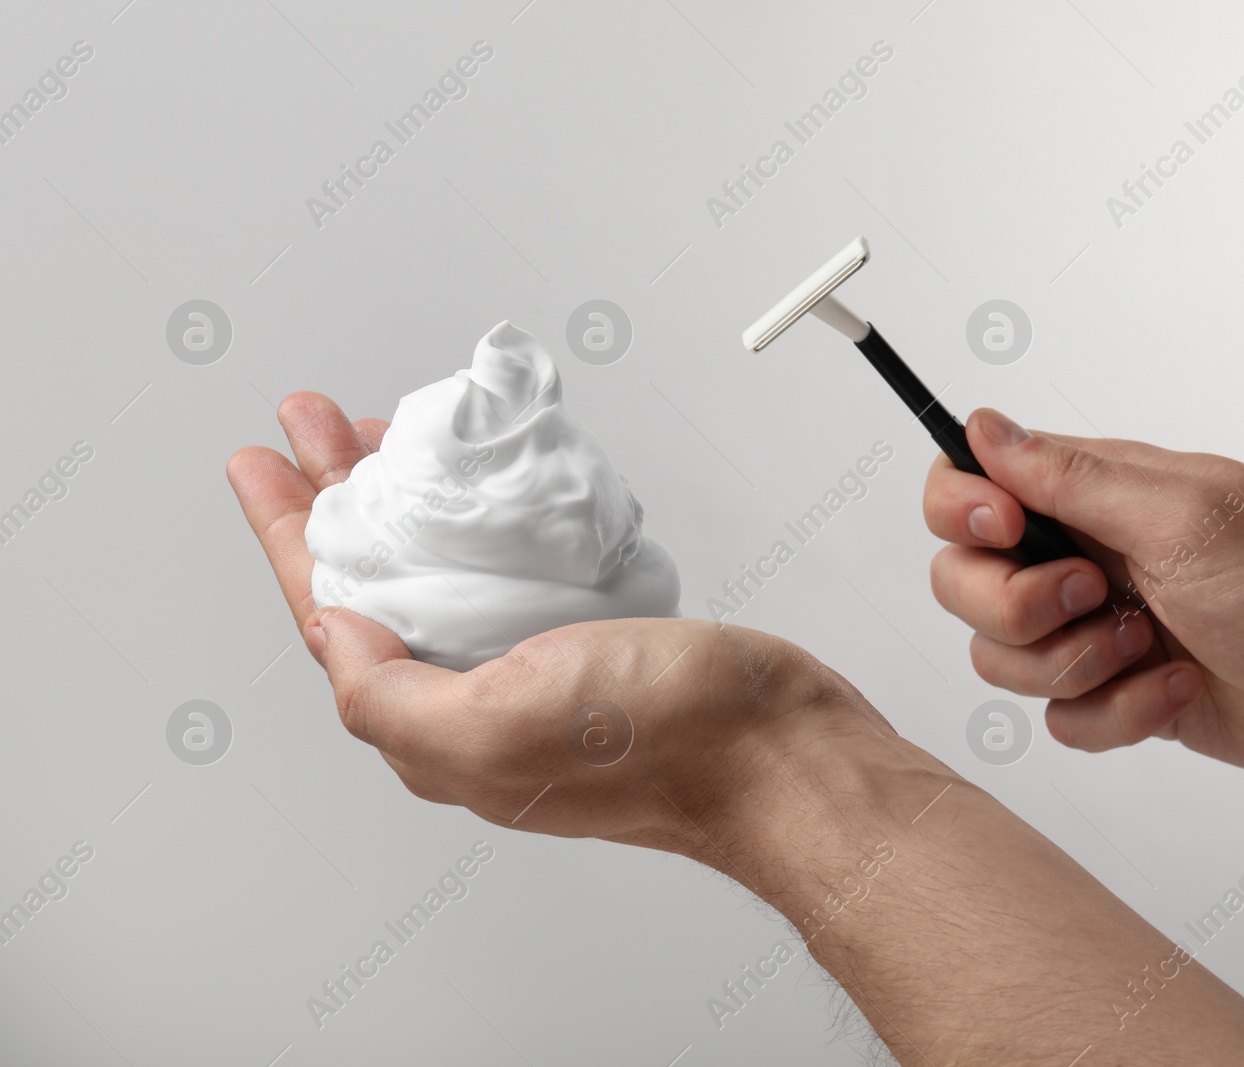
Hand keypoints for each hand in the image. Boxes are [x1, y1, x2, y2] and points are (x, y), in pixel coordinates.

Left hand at [227, 392, 897, 862]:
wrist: (779, 753)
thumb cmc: (665, 748)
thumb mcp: (497, 728)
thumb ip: (391, 694)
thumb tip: (334, 632)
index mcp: (437, 723)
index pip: (331, 615)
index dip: (289, 534)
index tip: (262, 464)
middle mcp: (474, 699)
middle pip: (378, 581)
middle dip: (336, 498)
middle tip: (315, 427)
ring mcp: (532, 668)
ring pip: (441, 571)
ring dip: (404, 500)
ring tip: (382, 439)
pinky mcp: (589, 640)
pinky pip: (510, 572)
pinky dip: (481, 521)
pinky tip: (485, 493)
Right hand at [924, 408, 1243, 778]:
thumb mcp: (1182, 518)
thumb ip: (1071, 478)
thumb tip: (983, 426)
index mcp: (1092, 494)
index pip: (967, 482)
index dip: (959, 510)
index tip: (1004, 530)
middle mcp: (1082, 556)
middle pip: (961, 582)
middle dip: (1014, 607)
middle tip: (1096, 599)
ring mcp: (1096, 629)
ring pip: (1001, 659)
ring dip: (1072, 666)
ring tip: (1148, 650)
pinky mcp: (1119, 693)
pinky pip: (1060, 719)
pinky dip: (1116, 714)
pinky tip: (1181, 692)